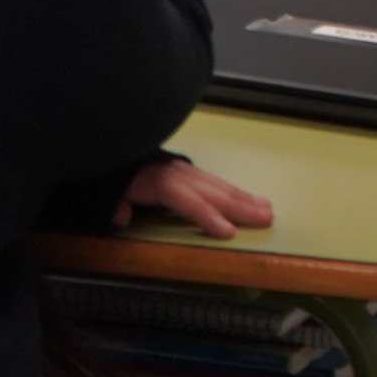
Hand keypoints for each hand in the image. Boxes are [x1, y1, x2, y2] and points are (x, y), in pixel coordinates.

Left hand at [117, 157, 274, 237]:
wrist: (117, 143)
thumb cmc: (115, 175)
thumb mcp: (109, 189)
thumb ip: (116, 203)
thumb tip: (121, 217)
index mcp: (157, 180)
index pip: (185, 199)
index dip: (206, 215)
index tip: (228, 232)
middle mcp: (177, 174)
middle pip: (211, 192)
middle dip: (239, 207)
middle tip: (265, 219)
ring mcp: (186, 171)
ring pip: (219, 186)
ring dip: (245, 199)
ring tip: (268, 210)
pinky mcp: (191, 172)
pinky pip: (218, 182)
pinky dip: (238, 192)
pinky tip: (254, 199)